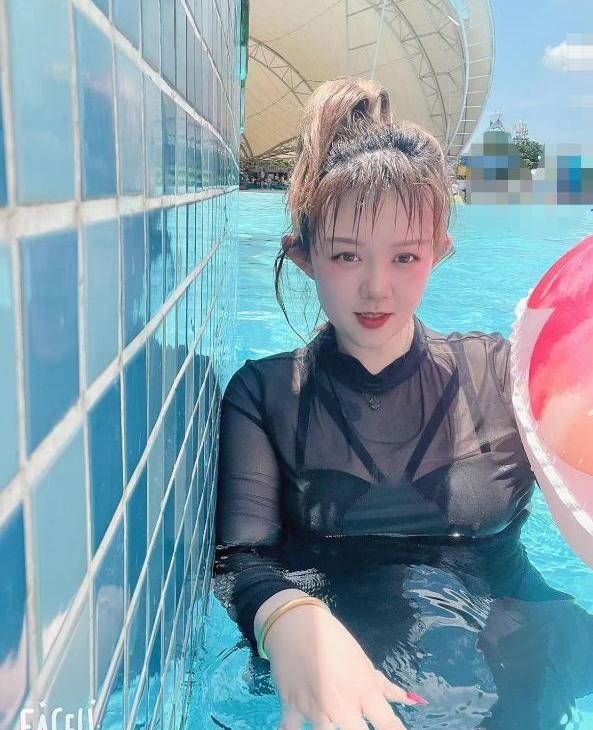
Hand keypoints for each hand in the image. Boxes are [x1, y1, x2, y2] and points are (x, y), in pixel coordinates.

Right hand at [264, 603, 425, 728]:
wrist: (295, 623)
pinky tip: (299, 727)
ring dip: (330, 727)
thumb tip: (411, 701)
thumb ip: (384, 687)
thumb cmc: (333, 641)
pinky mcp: (290, 707)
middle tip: (356, 721)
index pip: (388, 725)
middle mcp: (342, 704)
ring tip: (332, 714)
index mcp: (364, 691)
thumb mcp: (362, 661)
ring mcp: (315, 708)